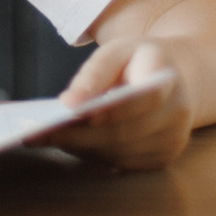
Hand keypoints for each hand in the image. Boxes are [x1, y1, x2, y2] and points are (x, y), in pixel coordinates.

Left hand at [38, 39, 192, 169]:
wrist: (178, 76)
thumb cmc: (139, 60)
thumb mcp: (117, 51)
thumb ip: (94, 73)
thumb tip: (69, 103)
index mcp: (168, 79)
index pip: (142, 98)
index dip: (108, 109)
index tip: (69, 112)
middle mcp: (177, 115)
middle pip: (125, 132)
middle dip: (79, 135)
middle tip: (38, 133)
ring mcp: (172, 141)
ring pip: (120, 153)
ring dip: (83, 148)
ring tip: (46, 138)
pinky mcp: (163, 159)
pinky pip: (123, 163)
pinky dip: (94, 155)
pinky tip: (71, 144)